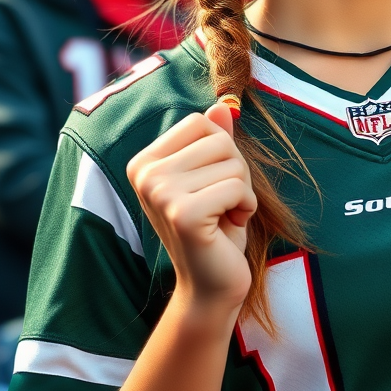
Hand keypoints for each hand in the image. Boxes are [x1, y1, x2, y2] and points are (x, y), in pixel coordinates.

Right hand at [126, 102, 256, 311]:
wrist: (211, 286)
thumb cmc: (215, 227)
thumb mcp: (214, 177)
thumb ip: (214, 141)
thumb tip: (222, 105)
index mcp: (145, 161)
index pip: (201, 123)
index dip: (221, 150)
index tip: (213, 184)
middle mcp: (145, 174)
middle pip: (219, 140)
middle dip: (236, 171)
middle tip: (223, 204)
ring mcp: (160, 193)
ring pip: (233, 163)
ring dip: (242, 191)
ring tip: (224, 216)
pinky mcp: (182, 214)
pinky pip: (238, 186)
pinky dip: (246, 206)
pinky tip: (229, 227)